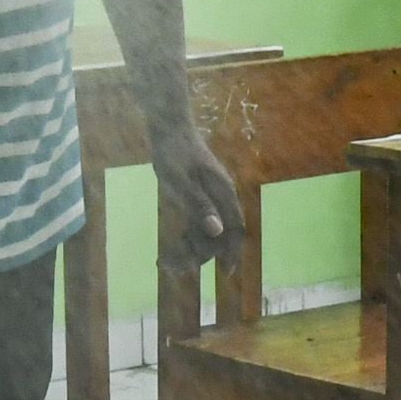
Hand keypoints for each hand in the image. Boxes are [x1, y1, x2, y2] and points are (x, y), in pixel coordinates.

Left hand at [150, 127, 244, 271]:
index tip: (225, 272)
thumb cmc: (173, 151)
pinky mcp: (199, 196)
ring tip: (164, 262)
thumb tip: (216, 231)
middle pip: (219, 234)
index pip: (235, 228)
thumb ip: (199, 204)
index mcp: (222, 192)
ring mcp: (211, 197)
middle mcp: (221, 197)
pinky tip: (169, 249)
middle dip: (200, 255)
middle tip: (172, 268)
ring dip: (190, 250)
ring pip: (207, 232)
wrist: (169, 127)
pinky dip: (186, 238)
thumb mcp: (180, 180)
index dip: (232, 252)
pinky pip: (197, 223)